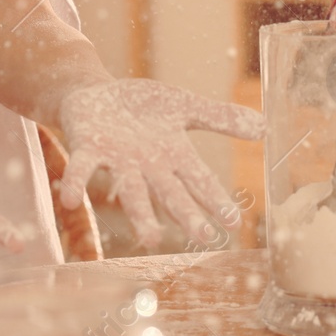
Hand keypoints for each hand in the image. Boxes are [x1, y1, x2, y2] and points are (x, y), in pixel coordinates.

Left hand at [57, 79, 264, 247]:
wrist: (93, 96)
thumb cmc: (142, 107)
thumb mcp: (184, 106)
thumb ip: (220, 118)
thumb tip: (265, 127)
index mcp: (172, 155)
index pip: (198, 179)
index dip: (215, 198)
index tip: (233, 221)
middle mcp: (147, 165)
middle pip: (169, 193)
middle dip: (186, 213)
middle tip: (203, 237)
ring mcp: (117, 160)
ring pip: (130, 191)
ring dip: (140, 214)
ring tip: (150, 239)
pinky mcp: (87, 148)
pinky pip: (82, 168)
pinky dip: (75, 182)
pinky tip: (69, 198)